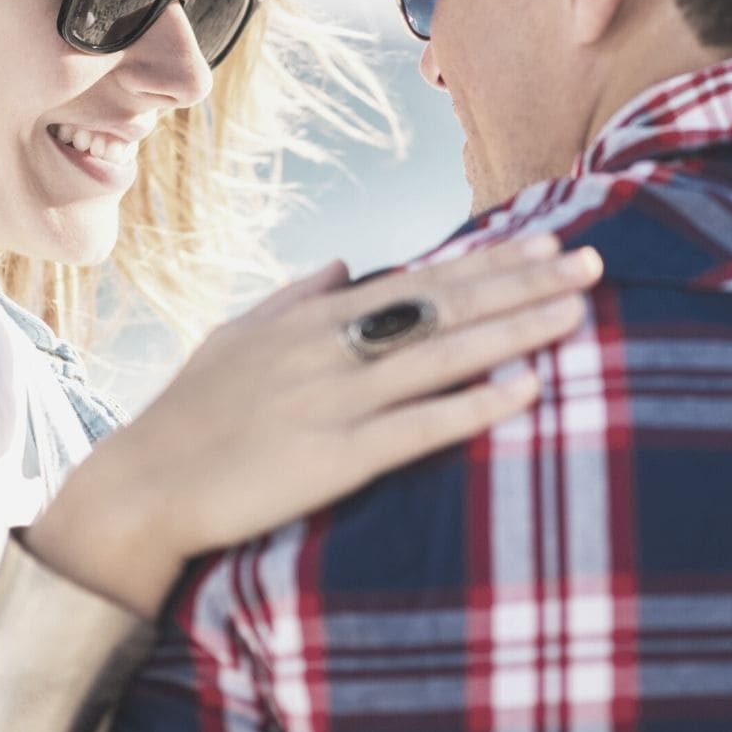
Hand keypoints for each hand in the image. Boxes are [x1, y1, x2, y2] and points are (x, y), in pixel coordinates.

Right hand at [27, 233, 601, 615]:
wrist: (141, 490)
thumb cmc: (189, 415)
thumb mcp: (237, 337)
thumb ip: (297, 296)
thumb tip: (347, 262)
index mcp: (314, 318)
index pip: (421, 278)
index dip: (489, 261)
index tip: (544, 240)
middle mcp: (332, 348)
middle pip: (446, 306)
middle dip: (524, 283)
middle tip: (590, 261)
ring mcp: (335, 402)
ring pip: (444, 356)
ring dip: (517, 330)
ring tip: (577, 311)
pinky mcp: (334, 460)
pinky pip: (420, 428)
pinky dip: (475, 407)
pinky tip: (527, 391)